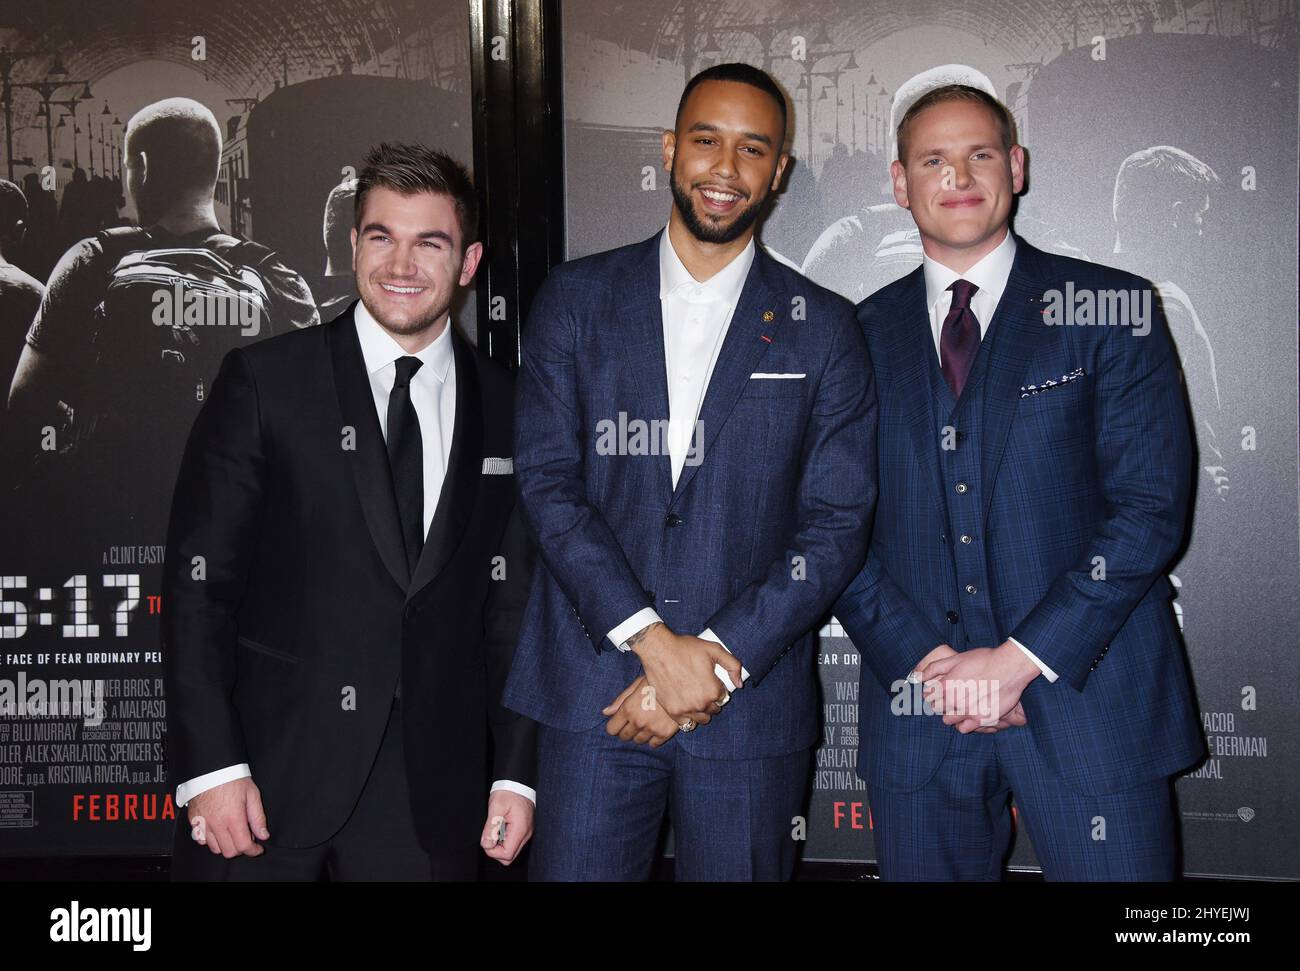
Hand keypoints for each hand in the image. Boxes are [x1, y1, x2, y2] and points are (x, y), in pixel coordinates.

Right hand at [187, 776, 268, 858]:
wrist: (211, 768)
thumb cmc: (232, 778)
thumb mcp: (252, 794)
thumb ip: (258, 817)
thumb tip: (263, 835)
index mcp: (232, 817)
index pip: (243, 846)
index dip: (253, 851)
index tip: (257, 849)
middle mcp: (216, 824)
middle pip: (229, 851)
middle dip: (241, 848)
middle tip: (247, 837)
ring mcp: (203, 823)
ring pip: (215, 848)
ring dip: (226, 845)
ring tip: (233, 832)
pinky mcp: (194, 821)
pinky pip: (201, 840)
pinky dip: (210, 840)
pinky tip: (219, 830)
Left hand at [480, 790, 534, 864]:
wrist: (517, 783)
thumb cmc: (509, 792)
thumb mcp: (496, 807)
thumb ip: (491, 828)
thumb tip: (486, 844)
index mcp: (520, 830)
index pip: (506, 854)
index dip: (493, 851)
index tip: (487, 839)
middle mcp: (525, 834)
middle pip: (510, 856)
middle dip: (496, 850)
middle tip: (490, 835)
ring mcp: (525, 832)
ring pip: (511, 851)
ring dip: (500, 845)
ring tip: (496, 828)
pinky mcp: (523, 830)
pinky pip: (513, 842)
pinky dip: (504, 839)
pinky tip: (500, 827)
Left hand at [602, 674, 683, 745]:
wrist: (682, 684)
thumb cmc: (657, 681)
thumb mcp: (636, 685)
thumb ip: (620, 700)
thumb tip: (605, 713)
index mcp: (628, 709)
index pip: (611, 729)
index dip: (614, 725)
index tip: (620, 722)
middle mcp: (638, 721)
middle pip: (624, 737)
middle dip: (626, 730)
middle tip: (634, 721)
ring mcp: (651, 729)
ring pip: (638, 741)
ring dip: (639, 734)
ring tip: (646, 722)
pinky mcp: (665, 733)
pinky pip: (653, 744)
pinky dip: (652, 738)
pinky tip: (655, 728)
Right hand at [630, 623, 739, 720]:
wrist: (658, 650)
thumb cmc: (685, 648)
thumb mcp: (714, 650)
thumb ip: (733, 665)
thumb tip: (739, 684)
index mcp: (713, 690)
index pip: (723, 697)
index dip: (718, 688)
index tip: (710, 681)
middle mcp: (701, 703)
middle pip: (713, 709)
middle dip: (710, 700)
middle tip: (701, 688)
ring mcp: (686, 709)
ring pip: (701, 719)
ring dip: (701, 710)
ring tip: (694, 697)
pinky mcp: (672, 712)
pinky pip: (686, 723)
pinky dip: (688, 717)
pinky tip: (685, 705)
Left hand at [918, 640, 1040, 733]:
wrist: (1009, 667)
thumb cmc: (983, 660)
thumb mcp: (955, 659)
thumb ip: (934, 668)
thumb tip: (917, 677)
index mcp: (945, 685)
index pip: (927, 696)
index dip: (931, 693)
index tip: (938, 691)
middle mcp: (954, 701)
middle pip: (936, 709)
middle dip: (940, 703)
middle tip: (951, 696)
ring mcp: (967, 712)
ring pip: (948, 720)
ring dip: (950, 714)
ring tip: (960, 705)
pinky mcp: (981, 720)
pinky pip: (963, 728)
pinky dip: (963, 723)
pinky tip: (967, 715)